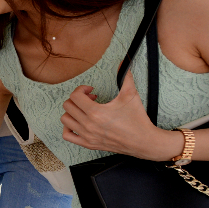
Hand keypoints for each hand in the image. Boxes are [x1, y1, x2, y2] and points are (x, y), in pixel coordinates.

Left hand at [61, 71, 179, 159]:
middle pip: (68, 106)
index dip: (81, 89)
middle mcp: (88, 125)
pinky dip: (68, 127)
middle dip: (77, 99)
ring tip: (85, 110)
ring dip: (72, 111)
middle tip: (90, 99)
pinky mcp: (89, 144)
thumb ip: (125, 77)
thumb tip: (123, 63)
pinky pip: (67, 136)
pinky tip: (79, 122)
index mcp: (96, 113)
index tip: (91, 90)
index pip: (75, 96)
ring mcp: (87, 136)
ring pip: (65, 120)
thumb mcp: (131, 95)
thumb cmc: (137, 119)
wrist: (143, 141)